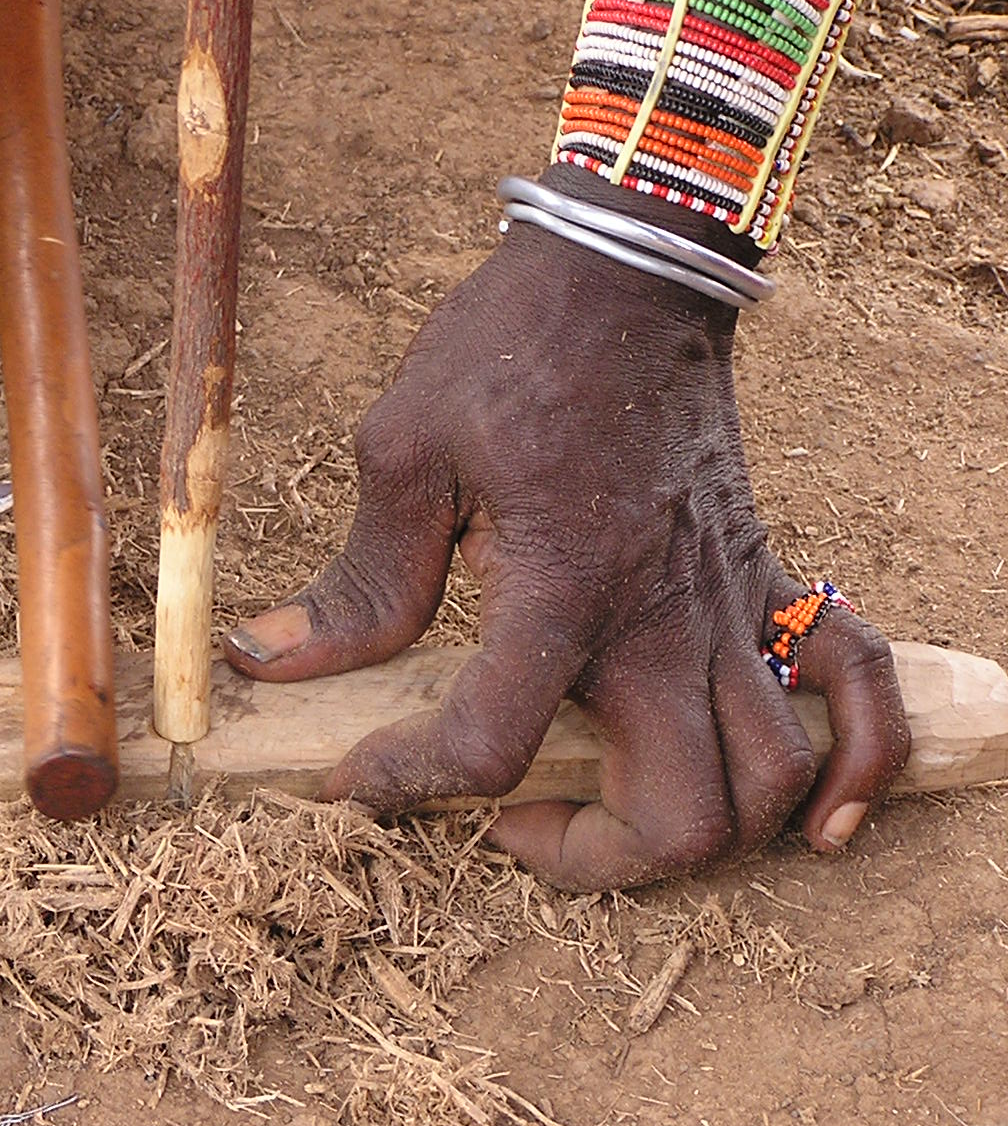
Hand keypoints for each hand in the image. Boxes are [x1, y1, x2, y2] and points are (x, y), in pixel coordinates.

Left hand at [221, 167, 910, 889]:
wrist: (628, 266)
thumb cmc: (514, 347)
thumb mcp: (406, 451)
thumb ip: (356, 580)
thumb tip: (267, 660)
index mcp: (563, 588)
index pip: (492, 746)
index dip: (407, 786)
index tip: (353, 776)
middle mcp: (665, 619)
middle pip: (683, 819)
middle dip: (594, 859)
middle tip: (517, 817)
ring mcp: (732, 606)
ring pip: (773, 782)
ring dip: (708, 832)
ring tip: (621, 807)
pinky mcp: (769, 581)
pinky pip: (857, 686)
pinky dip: (852, 765)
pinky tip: (815, 814)